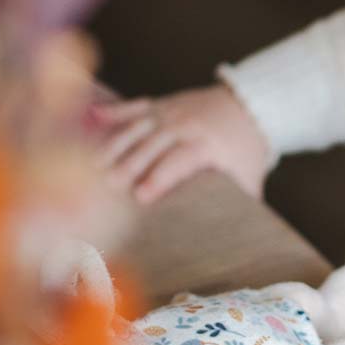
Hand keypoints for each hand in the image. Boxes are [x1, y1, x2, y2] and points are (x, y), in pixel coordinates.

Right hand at [91, 84, 271, 204]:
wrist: (252, 107)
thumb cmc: (245, 150)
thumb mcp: (249, 175)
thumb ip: (241, 203)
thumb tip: (234, 240)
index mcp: (206, 144)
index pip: (179, 160)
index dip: (160, 177)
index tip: (141, 197)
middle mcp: (184, 125)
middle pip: (152, 144)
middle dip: (129, 164)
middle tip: (107, 187)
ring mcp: (170, 112)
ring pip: (138, 126)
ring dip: (114, 144)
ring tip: (93, 165)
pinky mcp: (160, 105)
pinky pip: (134, 106)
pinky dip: (114, 111)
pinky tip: (92, 116)